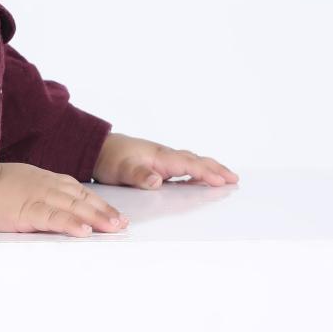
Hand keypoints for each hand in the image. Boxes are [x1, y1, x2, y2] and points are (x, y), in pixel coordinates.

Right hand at [0, 161, 128, 235]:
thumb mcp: (27, 185)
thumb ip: (46, 194)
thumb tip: (62, 208)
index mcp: (49, 181)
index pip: (82, 193)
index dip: (101, 204)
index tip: (117, 215)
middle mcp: (49, 187)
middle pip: (83, 199)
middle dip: (106, 212)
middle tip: (123, 224)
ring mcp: (39, 197)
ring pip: (74, 207)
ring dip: (96, 218)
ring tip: (113, 228)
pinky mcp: (26, 211)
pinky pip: (53, 217)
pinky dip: (70, 224)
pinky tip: (84, 232)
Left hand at [91, 132, 238, 188]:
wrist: (98, 150)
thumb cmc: (110, 158)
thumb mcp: (121, 169)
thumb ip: (138, 175)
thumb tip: (156, 181)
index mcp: (160, 156)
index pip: (189, 165)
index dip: (206, 173)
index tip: (222, 181)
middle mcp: (165, 157)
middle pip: (196, 161)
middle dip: (216, 169)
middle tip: (234, 179)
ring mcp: (164, 161)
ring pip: (192, 164)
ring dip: (210, 170)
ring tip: (227, 178)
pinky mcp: (160, 166)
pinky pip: (184, 168)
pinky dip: (198, 173)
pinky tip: (202, 181)